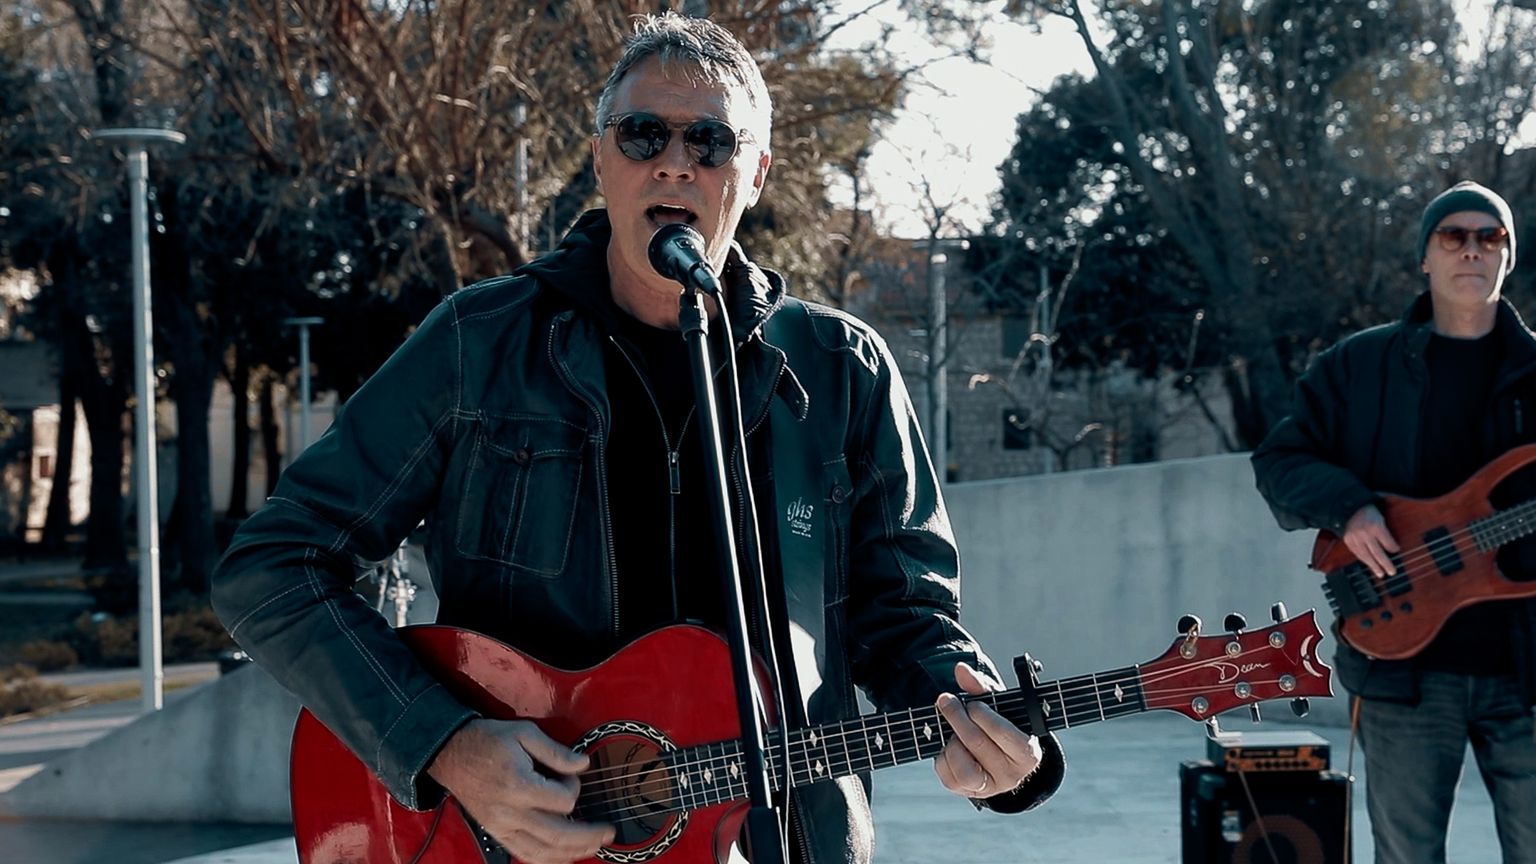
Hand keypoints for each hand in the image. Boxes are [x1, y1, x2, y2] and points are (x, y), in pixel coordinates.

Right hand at [427, 718, 614, 863]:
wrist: (451, 753)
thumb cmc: (488, 740)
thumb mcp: (524, 733)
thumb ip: (556, 752)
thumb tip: (583, 764)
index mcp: (518, 785)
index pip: (562, 800)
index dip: (574, 787)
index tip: (571, 774)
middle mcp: (510, 812)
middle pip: (558, 834)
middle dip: (588, 836)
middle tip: (609, 832)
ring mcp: (501, 827)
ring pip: (543, 851)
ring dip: (573, 852)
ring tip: (595, 847)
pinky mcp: (497, 833)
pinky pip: (525, 854)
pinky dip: (547, 860)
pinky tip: (564, 856)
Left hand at [933, 662, 1042, 799]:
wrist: (996, 751)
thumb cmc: (1000, 723)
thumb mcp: (997, 704)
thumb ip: (980, 687)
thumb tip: (961, 670)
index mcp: (1028, 754)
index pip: (1005, 734)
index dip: (984, 716)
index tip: (972, 703)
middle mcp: (1012, 776)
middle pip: (978, 745)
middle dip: (958, 718)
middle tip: (946, 700)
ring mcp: (990, 788)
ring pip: (964, 771)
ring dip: (952, 743)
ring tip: (952, 730)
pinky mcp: (968, 792)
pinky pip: (949, 778)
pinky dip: (943, 757)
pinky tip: (949, 744)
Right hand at [1343, 504, 1399, 576]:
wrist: (1348, 509)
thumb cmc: (1367, 513)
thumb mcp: (1380, 518)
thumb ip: (1385, 532)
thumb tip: (1392, 548)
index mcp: (1375, 527)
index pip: (1387, 542)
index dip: (1393, 548)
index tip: (1396, 551)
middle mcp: (1365, 534)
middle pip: (1377, 553)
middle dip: (1386, 564)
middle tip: (1392, 572)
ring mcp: (1355, 539)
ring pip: (1366, 556)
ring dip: (1374, 566)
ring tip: (1381, 574)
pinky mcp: (1348, 542)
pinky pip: (1357, 554)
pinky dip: (1364, 561)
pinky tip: (1369, 565)